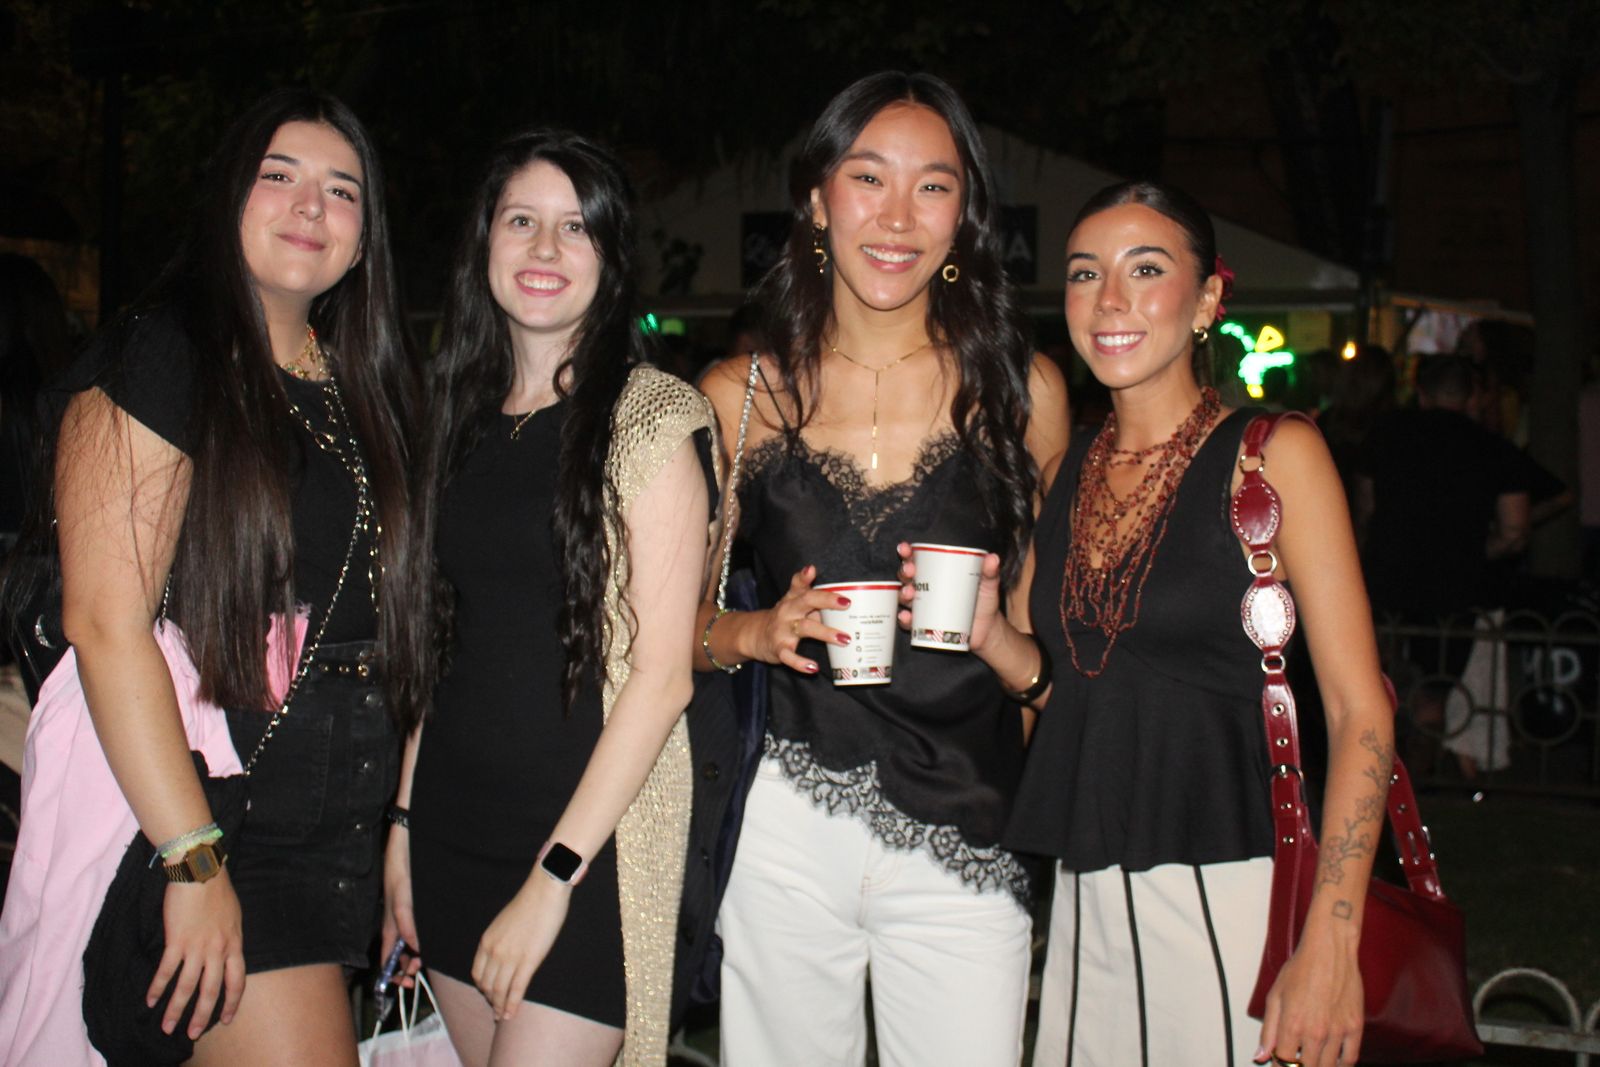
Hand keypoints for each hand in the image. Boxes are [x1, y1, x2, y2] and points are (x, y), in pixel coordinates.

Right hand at [149, 868, 244, 1038]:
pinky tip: (149, 1001)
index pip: (237, 981)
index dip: (232, 1002)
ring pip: (187, 987)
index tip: (227, 1019)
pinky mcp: (176, 941)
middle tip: (194, 1034)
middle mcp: (218, 949)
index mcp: (234, 944)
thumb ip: (230, 938)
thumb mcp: (234, 916)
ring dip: (176, 1009)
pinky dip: (157, 988)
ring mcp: (197, 947)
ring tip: (167, 1027)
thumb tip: (226, 952)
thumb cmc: (218, 889)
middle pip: (211, 990)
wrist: (201, 872)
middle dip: (202, 1016)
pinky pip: (166, 971)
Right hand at [381, 826, 421, 987]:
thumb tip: (415, 948)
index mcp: (390, 923)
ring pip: (408, 943)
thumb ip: (407, 922)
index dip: (393, 972)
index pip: (387, 956)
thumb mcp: (403, 896)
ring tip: (423, 960)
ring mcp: (406, 914)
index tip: (407, 983)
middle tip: (417, 973)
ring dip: (414, 955)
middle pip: (398, 953)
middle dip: (406, 967)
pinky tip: (430, 941)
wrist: (409, 841)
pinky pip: (417, 929)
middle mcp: (397, 922)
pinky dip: (421, 940)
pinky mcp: (415, 905)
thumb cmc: (401, 866)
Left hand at [472, 873, 570, 1019]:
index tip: (489, 994)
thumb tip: (503, 952)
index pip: (478, 973)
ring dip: (500, 1007)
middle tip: (497, 1010)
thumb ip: (500, 939)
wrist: (544, 891)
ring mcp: (510, 957)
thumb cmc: (529, 903)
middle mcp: (494, 951)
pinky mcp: (528, 961)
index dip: (483, 988)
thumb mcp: (504, 922)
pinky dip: (512, 1005)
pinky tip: (511, 1015)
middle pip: (487, 985)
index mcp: (487, 940)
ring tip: (503, 1017)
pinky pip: (517, 989)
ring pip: (500, 991)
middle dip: (491, 1000)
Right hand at [749, 564, 849, 674]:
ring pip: (805, 628)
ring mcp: (783, 629)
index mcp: (793, 598)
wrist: (755, 635)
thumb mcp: (795, 602)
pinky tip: (813, 667)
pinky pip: (789, 656)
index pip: (798, 584)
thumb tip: (846, 598)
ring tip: (844, 639)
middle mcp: (788, 610)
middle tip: (846, 604)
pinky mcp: (779, 648)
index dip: (805, 577)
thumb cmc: (785, 617)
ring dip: (825, 633)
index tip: (812, 570)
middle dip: (826, 600)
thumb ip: (817, 597)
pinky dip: (800, 663)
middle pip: (806, 601)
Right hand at [895, 544, 1004, 651]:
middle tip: (910, 571)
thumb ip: (989, 572)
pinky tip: (907, 617)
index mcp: (936, 574)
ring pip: (905, 598)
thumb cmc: (984, 601)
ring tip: (909, 593)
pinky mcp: (924, 626)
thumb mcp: (987, 584)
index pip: (918, 560)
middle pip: (907, 577)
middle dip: (905, 572)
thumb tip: (992, 558)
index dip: (908, 553)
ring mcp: (923, 608)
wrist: (988, 630)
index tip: (905, 549)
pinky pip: (909, 622)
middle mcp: (926, 589)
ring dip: (903, 594)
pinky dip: (905, 620)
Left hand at [1255, 922, 1363, 1066]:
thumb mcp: (1275, 997)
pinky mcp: (1355, 1027)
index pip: (1285, 1062)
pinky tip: (1333, 1061)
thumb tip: (1261, 1056)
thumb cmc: (1301, 969)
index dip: (1281, 1065)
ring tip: (1312, 1060)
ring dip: (1318, 1066)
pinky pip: (1350, 1058)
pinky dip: (1341, 1065)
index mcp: (1292, 1025)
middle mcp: (1315, 1032)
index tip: (1281, 1062)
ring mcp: (1337, 1031)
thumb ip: (1268, 1030)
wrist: (1329, 952)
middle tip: (1298, 1061)